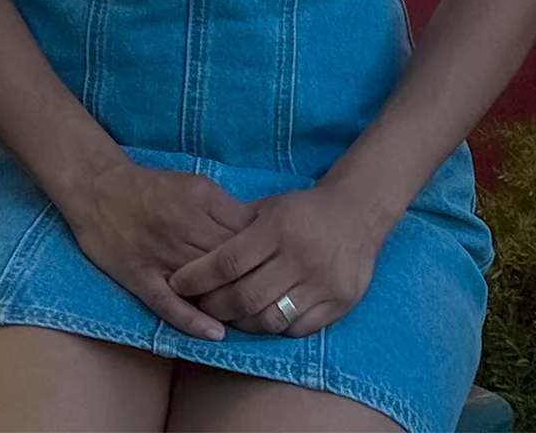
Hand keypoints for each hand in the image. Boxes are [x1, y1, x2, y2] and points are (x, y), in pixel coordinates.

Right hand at [62, 159, 258, 340]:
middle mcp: (184, 226)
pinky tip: (215, 333)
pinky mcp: (140, 277)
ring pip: (204, 284)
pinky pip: (169, 304)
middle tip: (269, 297)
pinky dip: (193, 320)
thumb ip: (224, 207)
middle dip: (251, 279)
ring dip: (228, 302)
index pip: (245, 231)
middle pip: (229, 260)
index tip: (276, 265)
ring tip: (251, 317)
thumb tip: (257, 232)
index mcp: (201, 198)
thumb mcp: (194, 183)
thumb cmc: (151, 186)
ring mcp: (161, 254)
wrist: (98, 187)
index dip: (263, 252)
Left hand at [165, 181, 384, 335]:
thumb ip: (238, 227)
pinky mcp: (338, 304)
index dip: (199, 277)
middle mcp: (299, 257)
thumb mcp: (270, 207)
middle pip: (246, 296)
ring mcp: (321, 284)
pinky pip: (297, 328)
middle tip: (200, 306)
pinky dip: (274, 328)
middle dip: (215, 306)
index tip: (177, 284)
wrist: (358, 214)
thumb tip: (197, 247)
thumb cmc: (305, 209)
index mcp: (278, 228)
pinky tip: (262, 320)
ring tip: (229, 317)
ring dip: (242, 323)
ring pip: (270, 319)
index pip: (228, 261)